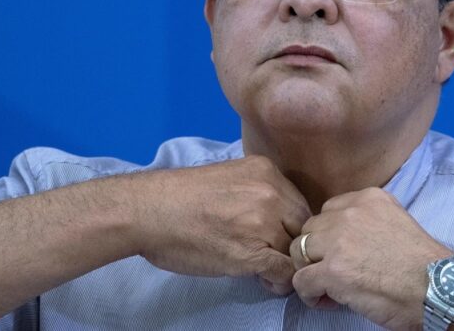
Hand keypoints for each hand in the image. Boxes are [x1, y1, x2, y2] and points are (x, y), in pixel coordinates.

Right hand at [133, 155, 310, 294]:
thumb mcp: (228, 178)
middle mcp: (270, 192)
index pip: (299, 202)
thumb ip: (256, 193)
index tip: (280, 238)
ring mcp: (263, 222)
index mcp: (265, 171)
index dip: (291, 225)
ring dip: (286, 264)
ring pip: (296, 250)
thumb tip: (274, 218)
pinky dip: (279, 281)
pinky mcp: (253, 252)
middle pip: (304, 226)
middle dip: (294, 244)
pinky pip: (284, 271)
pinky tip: (265, 282)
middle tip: (278, 258)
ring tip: (269, 273)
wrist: (148, 211)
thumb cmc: (178, 198)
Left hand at [289, 188, 450, 329]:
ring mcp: (339, 241)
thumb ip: (367, 221)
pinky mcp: (333, 271)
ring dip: (310, 271)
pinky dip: (310, 294)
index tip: (343, 255)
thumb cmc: (423, 265)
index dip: (330, 236)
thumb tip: (340, 240)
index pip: (327, 211)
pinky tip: (328, 301)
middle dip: (317, 253)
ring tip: (329, 289)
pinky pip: (301, 280)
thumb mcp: (396, 221)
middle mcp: (350, 213)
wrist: (439, 290)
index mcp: (368, 198)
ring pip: (299, 252)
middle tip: (334, 274)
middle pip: (310, 230)